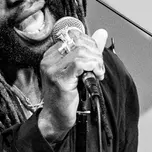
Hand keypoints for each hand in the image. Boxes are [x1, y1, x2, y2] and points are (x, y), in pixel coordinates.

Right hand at [37, 27, 108, 141]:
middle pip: (78, 41)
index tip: (96, 58)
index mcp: (52, 55)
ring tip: (98, 73)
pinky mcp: (59, 79)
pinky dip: (93, 67)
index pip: (74, 35)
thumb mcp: (79, 70)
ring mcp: (52, 69)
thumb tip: (101, 33)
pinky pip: (80, 64)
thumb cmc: (65, 97)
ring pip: (81, 52)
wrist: (56, 118)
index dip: (91, 44)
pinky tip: (96, 76)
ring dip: (96, 61)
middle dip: (95, 52)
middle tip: (98, 66)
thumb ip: (90, 50)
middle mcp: (49, 59)